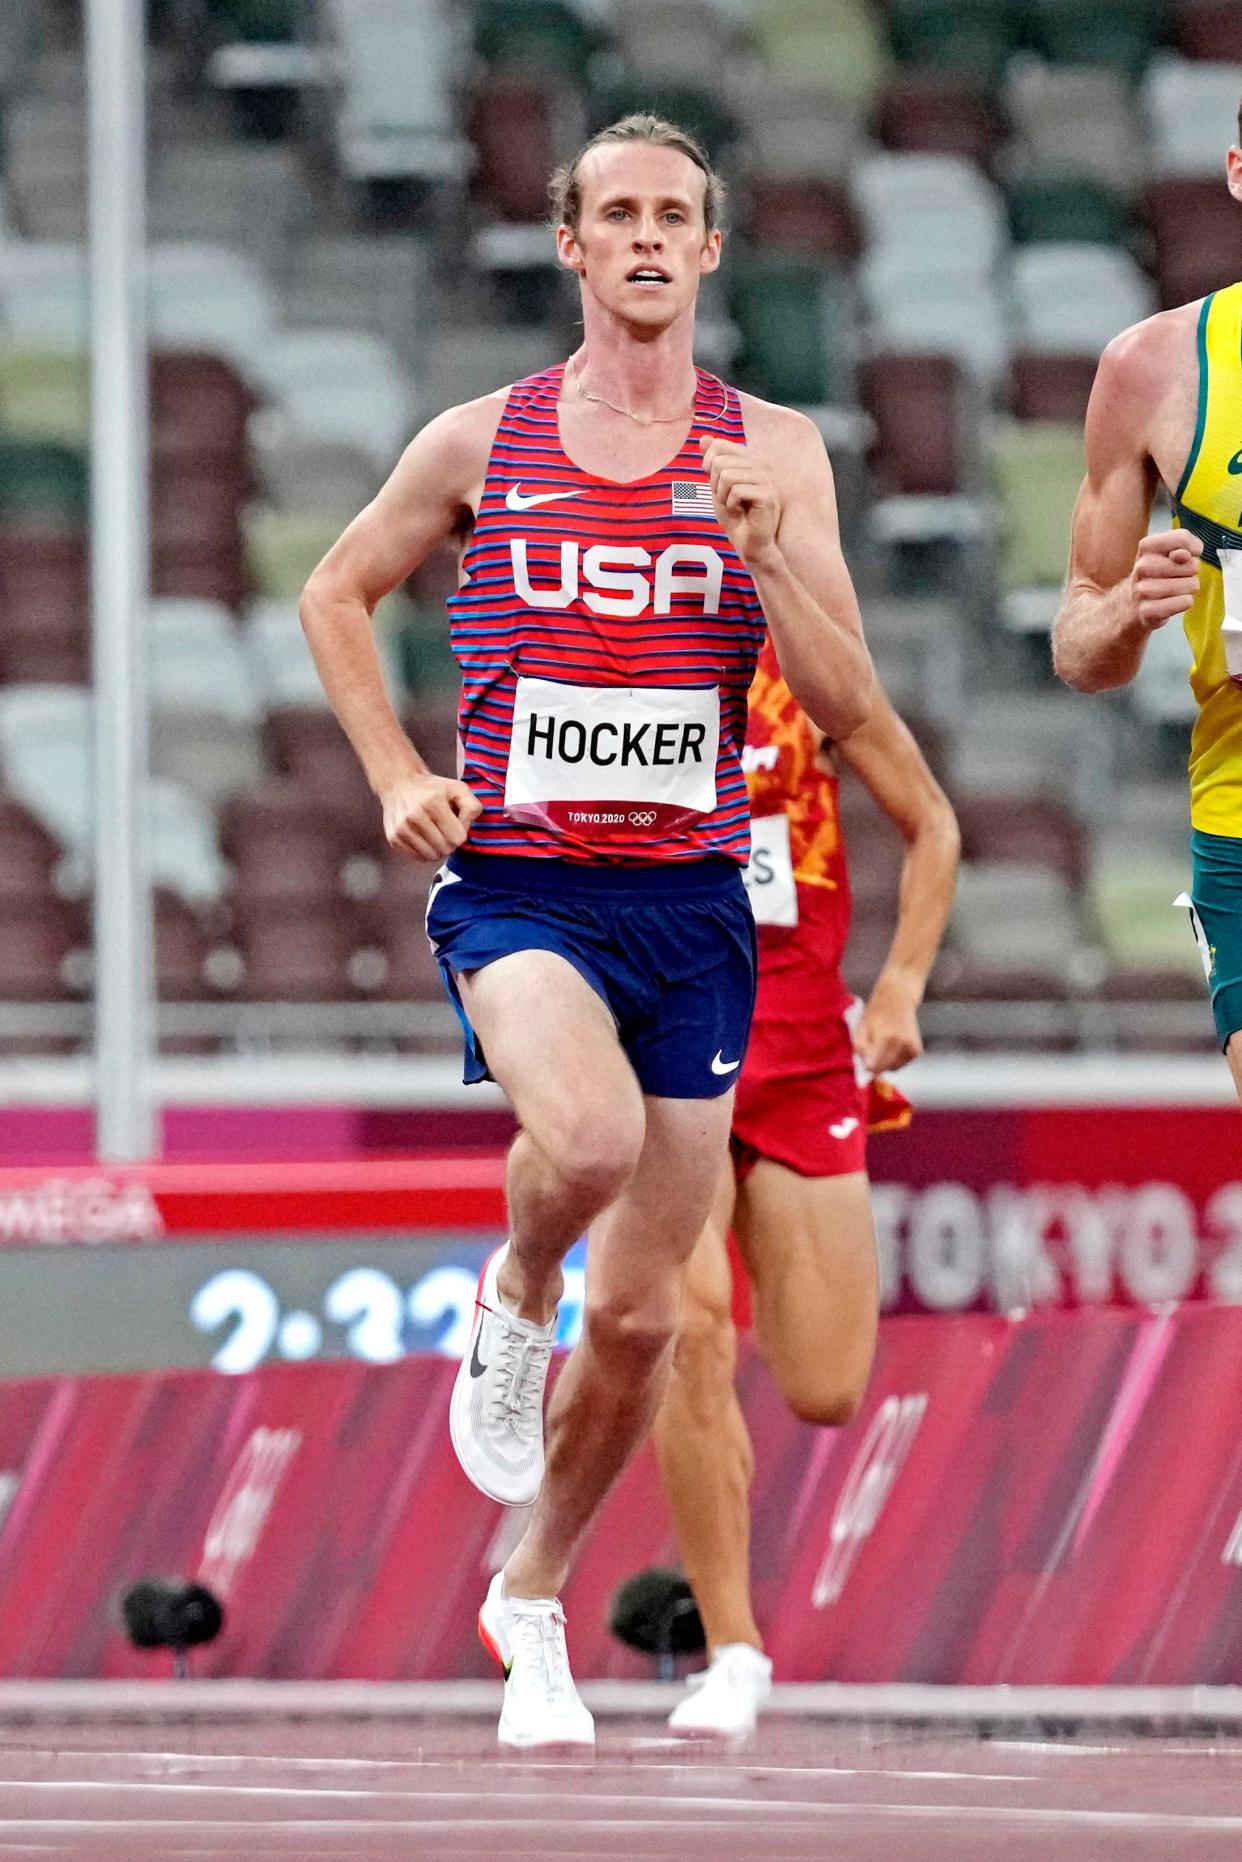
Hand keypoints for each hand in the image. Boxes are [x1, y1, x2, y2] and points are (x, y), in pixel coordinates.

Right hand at [381, 770, 481, 860]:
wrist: (400, 784)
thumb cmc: (433, 789)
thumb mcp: (458, 788)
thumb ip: (471, 807)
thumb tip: (466, 827)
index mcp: (433, 803)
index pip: (458, 838)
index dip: (461, 832)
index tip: (455, 823)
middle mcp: (415, 816)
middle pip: (445, 849)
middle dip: (450, 842)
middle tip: (445, 830)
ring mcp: (402, 829)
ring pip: (431, 857)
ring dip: (437, 849)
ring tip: (434, 834)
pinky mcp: (393, 838)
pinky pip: (417, 858)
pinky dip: (424, 851)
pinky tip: (423, 837)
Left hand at [699, 434, 779, 562]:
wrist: (749, 544)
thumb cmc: (735, 517)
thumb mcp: (718, 486)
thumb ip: (713, 462)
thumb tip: (704, 438)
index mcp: (751, 459)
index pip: (719, 445)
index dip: (709, 466)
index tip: (718, 486)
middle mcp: (762, 464)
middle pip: (720, 461)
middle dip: (716, 485)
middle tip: (728, 500)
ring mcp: (767, 478)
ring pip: (726, 475)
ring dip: (723, 496)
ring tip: (735, 506)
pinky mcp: (767, 494)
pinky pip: (735, 491)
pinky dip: (731, 505)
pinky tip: (742, 512)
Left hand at [853, 974, 922, 1074]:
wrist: (898, 998)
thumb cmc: (876, 1012)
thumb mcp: (861, 1026)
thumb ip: (861, 1048)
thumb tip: (867, 1067)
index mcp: (885, 1036)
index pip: (874, 1065)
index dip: (867, 1066)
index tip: (864, 1062)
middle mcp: (901, 1043)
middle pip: (883, 1068)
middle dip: (875, 1064)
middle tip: (872, 1050)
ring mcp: (911, 1047)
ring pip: (893, 1068)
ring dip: (885, 1063)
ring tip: (883, 1045)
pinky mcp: (917, 1050)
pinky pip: (902, 1065)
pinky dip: (895, 1060)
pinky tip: (892, 1047)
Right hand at [1131, 529, 1201, 631]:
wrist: (1132, 603)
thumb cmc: (1159, 573)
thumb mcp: (1170, 550)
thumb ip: (1184, 542)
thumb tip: (1187, 554)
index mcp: (1147, 547)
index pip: (1182, 538)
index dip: (1193, 549)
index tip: (1186, 556)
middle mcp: (1142, 566)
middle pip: (1191, 565)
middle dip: (1191, 572)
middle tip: (1176, 576)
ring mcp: (1143, 590)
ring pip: (1191, 585)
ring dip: (1188, 589)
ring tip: (1174, 590)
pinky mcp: (1148, 611)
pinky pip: (1185, 602)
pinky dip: (1185, 602)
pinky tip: (1173, 602)